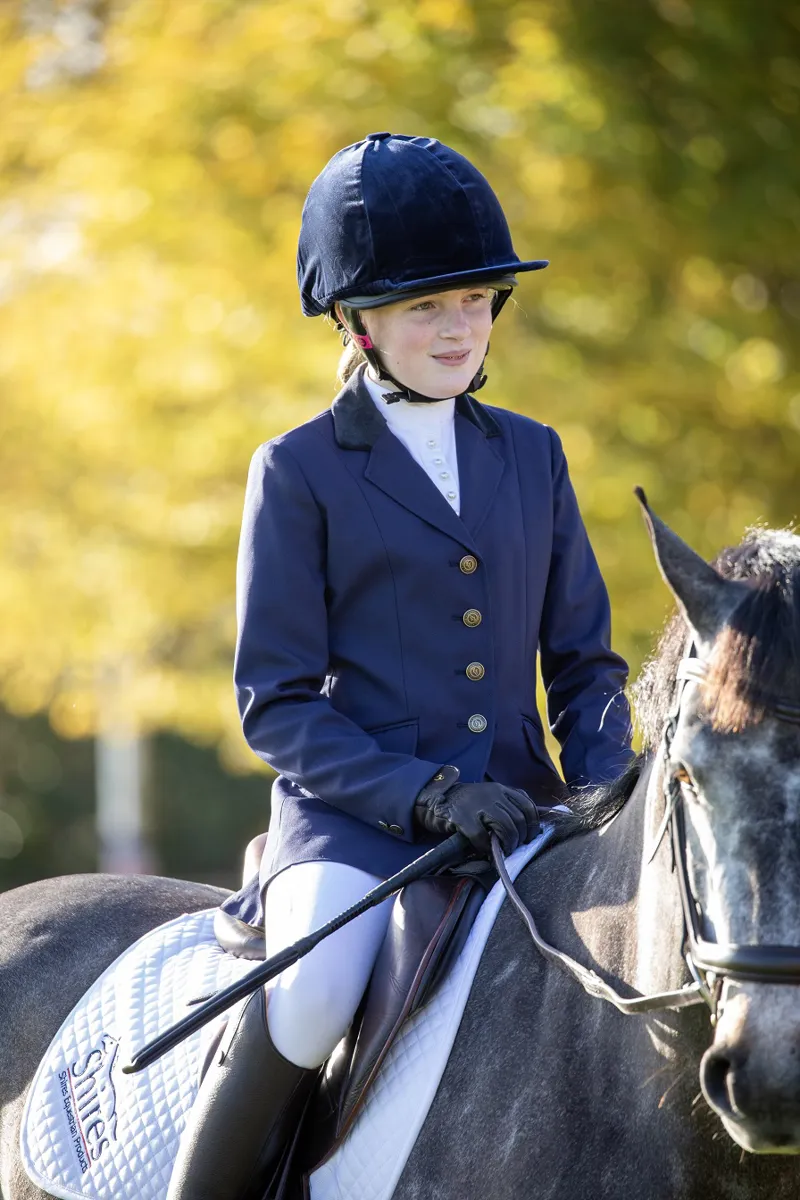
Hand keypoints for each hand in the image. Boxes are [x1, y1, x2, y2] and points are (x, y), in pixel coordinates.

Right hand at [413, 766, 539, 855]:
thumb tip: (530, 827)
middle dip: (520, 838)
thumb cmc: (466, 803)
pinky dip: (486, 846)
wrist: (435, 798)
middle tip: (514, 847)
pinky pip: (482, 836)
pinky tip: (484, 849)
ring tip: (503, 851)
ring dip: (507, 844)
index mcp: (501, 789)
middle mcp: (492, 793)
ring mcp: (477, 804)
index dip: (533, 825)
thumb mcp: (490, 797)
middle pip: (518, 819)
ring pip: (505, 827)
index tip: (530, 837)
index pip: (527, 806)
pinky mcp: (462, 817)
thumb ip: (508, 805)